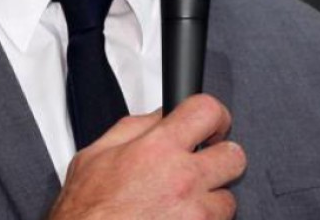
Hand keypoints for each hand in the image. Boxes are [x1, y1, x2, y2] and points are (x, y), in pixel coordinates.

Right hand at [49, 93, 246, 219]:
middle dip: (220, 159)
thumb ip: (134, 128)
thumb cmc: (85, 213)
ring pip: (228, 200)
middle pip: (234, 156)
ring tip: (182, 204)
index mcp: (158, 150)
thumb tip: (161, 115)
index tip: (211, 124)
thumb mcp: (95, 156)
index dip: (213, 114)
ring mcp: (194, 215)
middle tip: (203, 165)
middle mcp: (183, 180)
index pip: (207, 110)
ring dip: (210, 201)